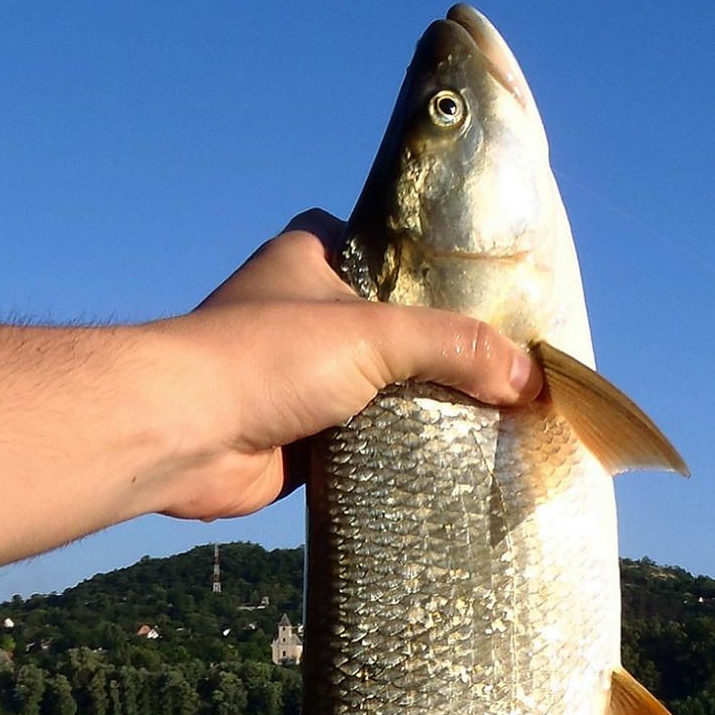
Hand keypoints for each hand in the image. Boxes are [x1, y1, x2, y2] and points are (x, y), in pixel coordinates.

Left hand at [143, 211, 543, 521]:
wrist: (184, 434)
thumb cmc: (264, 358)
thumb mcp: (376, 336)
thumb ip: (456, 347)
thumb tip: (530, 377)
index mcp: (311, 257)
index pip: (389, 251)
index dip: (437, 275)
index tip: (490, 303)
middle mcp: (302, 312)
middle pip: (394, 328)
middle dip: (440, 354)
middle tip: (502, 372)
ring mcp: (298, 376)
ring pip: (381, 389)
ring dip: (420, 409)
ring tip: (488, 420)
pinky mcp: (299, 436)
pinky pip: (364, 442)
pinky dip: (395, 453)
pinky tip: (442, 463)